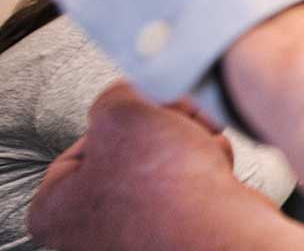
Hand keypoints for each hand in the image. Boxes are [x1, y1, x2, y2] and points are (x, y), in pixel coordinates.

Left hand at [29, 81, 303, 250]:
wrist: (223, 232)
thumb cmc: (166, 186)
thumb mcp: (122, 112)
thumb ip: (117, 93)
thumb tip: (134, 94)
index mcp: (57, 209)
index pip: (87, 139)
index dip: (127, 115)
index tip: (155, 108)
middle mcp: (91, 229)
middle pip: (132, 148)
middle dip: (168, 128)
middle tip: (187, 122)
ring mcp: (136, 234)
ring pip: (165, 163)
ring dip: (191, 144)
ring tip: (204, 150)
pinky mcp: (178, 233)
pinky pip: (189, 186)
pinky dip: (206, 169)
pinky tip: (215, 171)